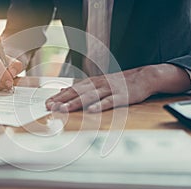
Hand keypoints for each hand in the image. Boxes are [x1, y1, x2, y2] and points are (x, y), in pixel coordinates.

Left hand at [45, 64, 190, 112]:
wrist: (143, 77)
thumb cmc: (119, 83)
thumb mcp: (98, 83)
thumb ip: (81, 88)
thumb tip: (62, 90)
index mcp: (92, 82)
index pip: (72, 89)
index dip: (59, 97)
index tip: (47, 103)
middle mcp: (98, 84)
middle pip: (77, 92)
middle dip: (62, 100)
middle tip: (50, 107)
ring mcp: (110, 89)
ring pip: (90, 96)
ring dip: (75, 103)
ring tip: (64, 109)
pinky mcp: (121, 96)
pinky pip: (109, 101)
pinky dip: (100, 105)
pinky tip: (91, 110)